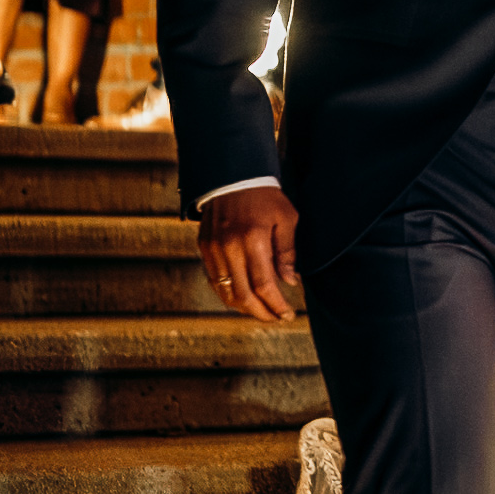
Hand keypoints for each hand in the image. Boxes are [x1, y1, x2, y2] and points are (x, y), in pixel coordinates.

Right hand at [200, 184, 299, 321]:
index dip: (276, 305)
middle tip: (276, 318)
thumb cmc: (265, 196)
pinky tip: (242, 297)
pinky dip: (228, 294)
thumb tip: (290, 282)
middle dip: (261, 313)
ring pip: (226, 292)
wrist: (233, 175)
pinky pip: (215, 280)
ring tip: (261, 310)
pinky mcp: (204, 248)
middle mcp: (230, 248)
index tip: (287, 314)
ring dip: (244, 307)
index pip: (264, 285)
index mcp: (254, 240)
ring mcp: (213, 249)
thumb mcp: (286, 218)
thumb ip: (287, 252)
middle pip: (243, 295)